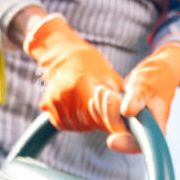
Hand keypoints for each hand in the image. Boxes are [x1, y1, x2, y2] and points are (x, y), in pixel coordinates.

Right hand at [23, 13, 126, 143]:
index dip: (110, 121)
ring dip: (86, 123)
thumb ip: (119, 95)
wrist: (61, 53)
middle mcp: (66, 95)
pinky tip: (77, 109)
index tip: (118, 123)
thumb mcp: (109, 75)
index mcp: (83, 85)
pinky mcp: (46, 105)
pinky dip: (72, 121)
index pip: (100, 116)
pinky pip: (62, 124)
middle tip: (104, 113)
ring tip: (89, 108)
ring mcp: (54, 101)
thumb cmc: (90, 63)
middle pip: (89, 123)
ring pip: (76, 126)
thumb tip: (132, 114)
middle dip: (99, 122)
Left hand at [111, 43, 179, 153]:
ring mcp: (131, 125)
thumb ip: (137, 98)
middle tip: (105, 93)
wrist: (157, 72)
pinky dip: (100, 108)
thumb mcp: (147, 86)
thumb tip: (127, 112)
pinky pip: (106, 118)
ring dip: (102, 108)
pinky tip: (97, 96)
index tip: (110, 141)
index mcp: (155, 128)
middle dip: (109, 114)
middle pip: (120, 133)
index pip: (140, 145)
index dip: (125, 145)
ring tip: (101, 90)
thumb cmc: (156, 79)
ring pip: (110, 125)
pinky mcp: (122, 118)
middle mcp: (143, 131)